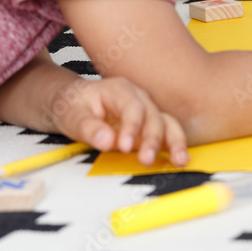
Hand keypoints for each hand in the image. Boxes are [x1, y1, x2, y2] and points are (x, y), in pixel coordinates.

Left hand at [51, 76, 188, 166]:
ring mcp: (146, 112)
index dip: (131, 126)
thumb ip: (87, 127)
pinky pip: (167, 134)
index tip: (124, 146)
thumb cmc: (73, 106)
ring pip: (167, 123)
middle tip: (145, 159)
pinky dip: (175, 146)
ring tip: (179, 160)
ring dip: (174, 142)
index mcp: (120, 90)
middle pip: (153, 115)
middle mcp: (139, 98)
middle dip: (152, 138)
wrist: (73, 104)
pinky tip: (181, 160)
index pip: (132, 106)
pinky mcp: (149, 128)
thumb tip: (106, 140)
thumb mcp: (70, 115)